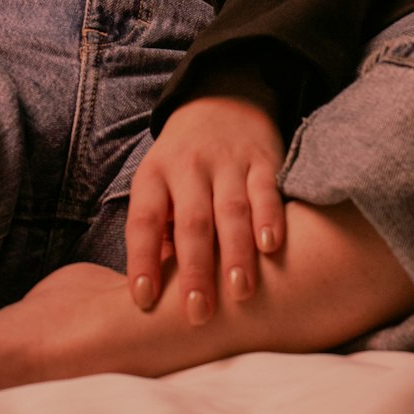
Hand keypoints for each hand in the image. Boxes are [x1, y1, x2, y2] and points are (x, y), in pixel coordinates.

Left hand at [125, 95, 285, 324]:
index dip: (142, 259)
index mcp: (154, 176)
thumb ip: (159, 234)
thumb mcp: (159, 187)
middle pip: (191, 221)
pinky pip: (265, 189)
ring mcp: (226, 162)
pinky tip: (271, 246)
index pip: (143, 220)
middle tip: (198, 313)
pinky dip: (269, 217)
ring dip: (235, 252)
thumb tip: (157, 291)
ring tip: (240, 292)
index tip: (143, 299)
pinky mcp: (261, 159)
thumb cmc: (183, 167)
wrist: (223, 100)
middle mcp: (188, 167)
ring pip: (230, 209)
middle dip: (195, 269)